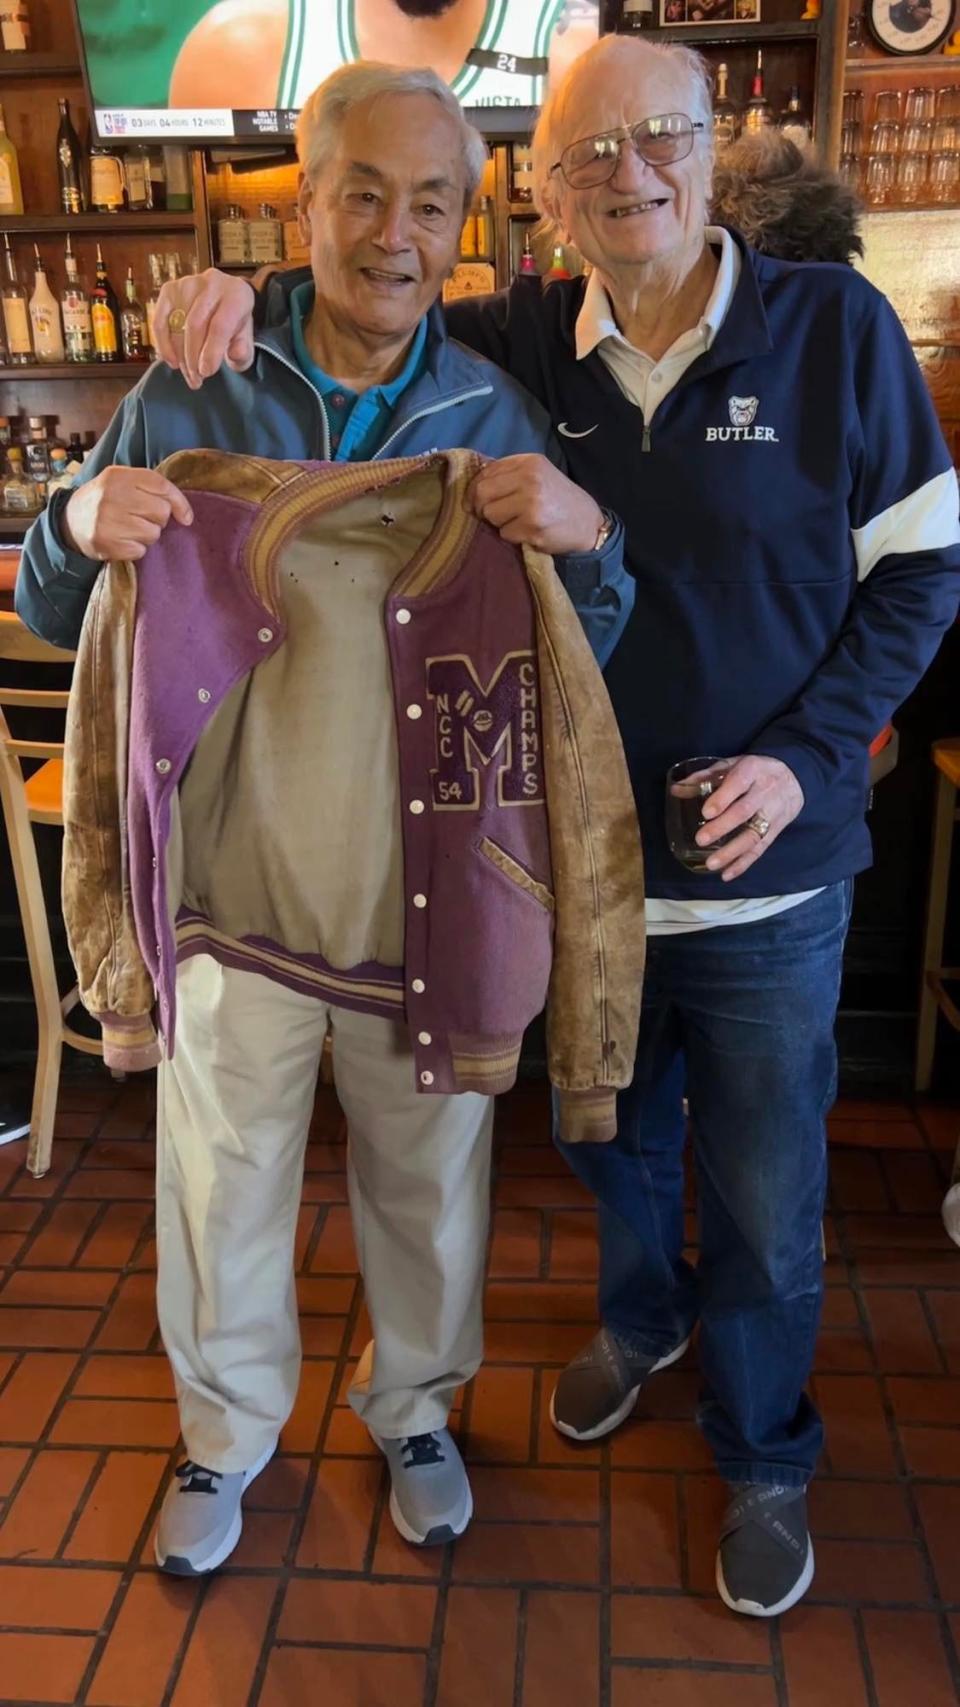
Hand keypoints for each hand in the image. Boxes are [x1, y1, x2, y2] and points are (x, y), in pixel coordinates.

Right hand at [63, 466, 193, 562]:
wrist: (69, 522)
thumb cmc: (105, 500)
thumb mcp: (121, 482)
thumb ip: (151, 488)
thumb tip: (186, 515)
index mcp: (118, 476)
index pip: (162, 486)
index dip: (179, 502)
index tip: (186, 517)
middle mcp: (112, 495)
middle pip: (161, 512)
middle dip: (158, 519)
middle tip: (142, 519)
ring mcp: (108, 520)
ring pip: (153, 533)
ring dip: (147, 535)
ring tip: (130, 529)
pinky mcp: (107, 543)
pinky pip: (140, 551)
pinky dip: (135, 549)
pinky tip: (122, 541)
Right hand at [152, 268, 256, 387]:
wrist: (225, 299)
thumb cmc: (235, 324)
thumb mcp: (247, 338)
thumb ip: (244, 350)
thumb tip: (234, 354)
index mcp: (237, 294)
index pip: (220, 325)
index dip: (211, 352)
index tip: (206, 373)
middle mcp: (212, 283)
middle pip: (195, 324)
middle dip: (192, 358)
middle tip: (196, 380)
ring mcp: (188, 283)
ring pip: (177, 323)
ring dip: (179, 355)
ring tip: (188, 375)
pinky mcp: (169, 289)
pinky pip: (160, 320)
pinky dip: (163, 343)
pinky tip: (171, 360)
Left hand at [468, 455, 604, 553]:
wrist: (588, 524)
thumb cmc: (559, 499)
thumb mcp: (538, 475)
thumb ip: (510, 475)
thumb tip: (474, 485)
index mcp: (529, 462)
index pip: (486, 472)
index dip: (475, 488)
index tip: (477, 500)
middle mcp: (530, 479)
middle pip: (482, 493)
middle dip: (481, 507)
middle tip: (490, 515)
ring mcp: (531, 503)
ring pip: (491, 515)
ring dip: (499, 523)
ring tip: (517, 522)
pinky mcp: (532, 527)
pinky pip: (505, 533)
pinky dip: (512, 536)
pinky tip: (528, 532)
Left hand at [695, 755, 803, 881]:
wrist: (795, 777)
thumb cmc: (756, 770)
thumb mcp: (734, 764)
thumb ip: (705, 776)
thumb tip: (676, 789)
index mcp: (752, 770)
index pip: (739, 783)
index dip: (723, 798)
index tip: (706, 812)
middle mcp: (765, 792)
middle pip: (745, 811)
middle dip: (723, 827)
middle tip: (701, 840)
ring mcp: (772, 813)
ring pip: (754, 835)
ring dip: (732, 852)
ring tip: (711, 864)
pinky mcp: (776, 830)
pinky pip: (761, 849)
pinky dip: (744, 863)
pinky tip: (727, 874)